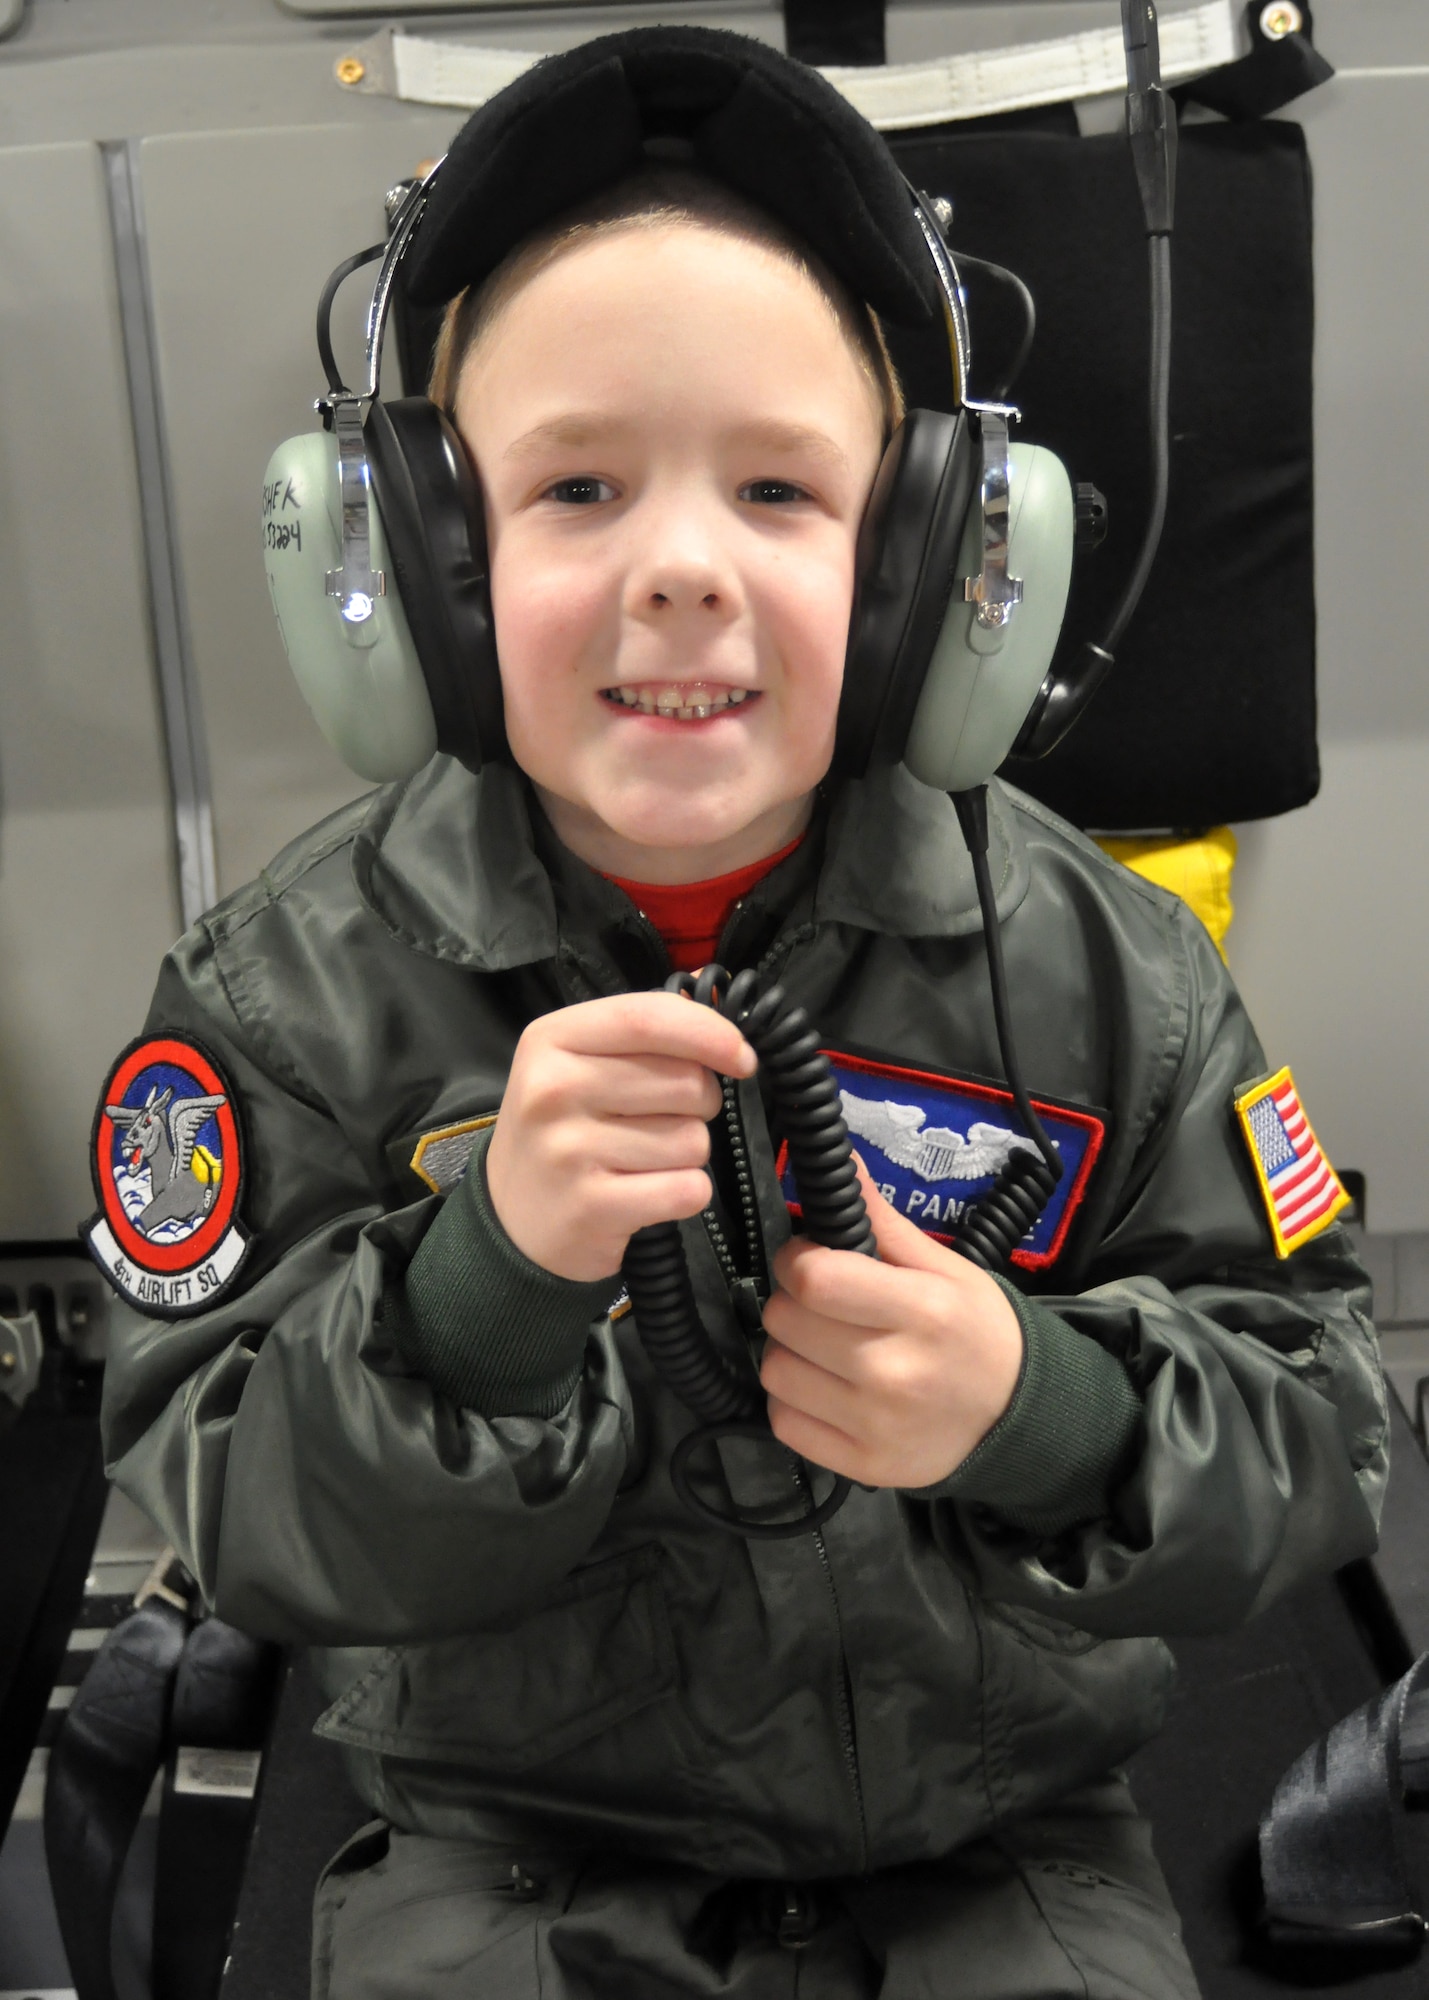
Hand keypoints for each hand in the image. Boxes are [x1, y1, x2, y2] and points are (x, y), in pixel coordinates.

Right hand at [484, 992, 755, 1281]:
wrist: (510, 1221)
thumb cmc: (560, 1131)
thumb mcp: (579, 1064)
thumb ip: (645, 1030)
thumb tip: (719, 1001)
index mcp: (551, 1040)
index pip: (649, 1017)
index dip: (711, 1033)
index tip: (742, 1057)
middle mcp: (553, 1089)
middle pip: (685, 1082)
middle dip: (699, 1104)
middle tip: (661, 1121)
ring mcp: (569, 1149)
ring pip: (692, 1139)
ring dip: (687, 1154)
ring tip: (642, 1161)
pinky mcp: (591, 1205)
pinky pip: (687, 1189)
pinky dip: (684, 1194)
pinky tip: (648, 1195)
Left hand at [760, 1160, 1023, 1488]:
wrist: (1017, 1417)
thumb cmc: (976, 1331)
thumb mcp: (946, 1269)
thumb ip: (885, 1222)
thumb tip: (842, 1164)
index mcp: (920, 1310)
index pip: (814, 1278)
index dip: (797, 1259)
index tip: (808, 1259)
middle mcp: (893, 1371)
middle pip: (784, 1321)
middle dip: (791, 1301)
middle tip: (821, 1304)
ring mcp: (874, 1425)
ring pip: (775, 1371)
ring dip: (788, 1351)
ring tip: (821, 1346)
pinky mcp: (860, 1466)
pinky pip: (783, 1422)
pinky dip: (793, 1401)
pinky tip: (823, 1387)